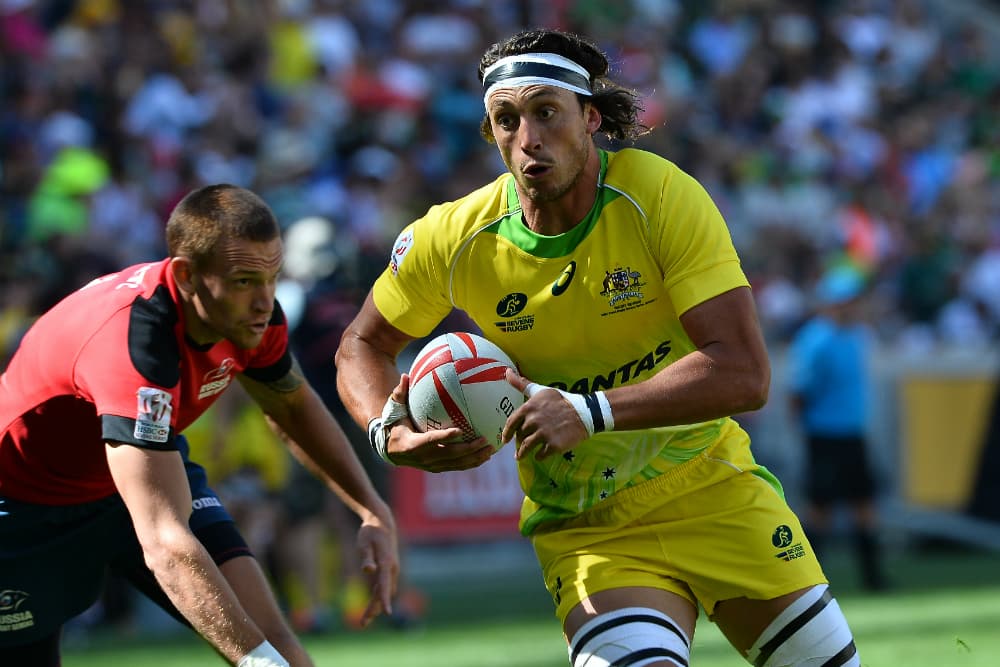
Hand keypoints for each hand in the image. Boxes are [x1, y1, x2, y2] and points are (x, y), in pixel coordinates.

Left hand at [355, 508, 399, 626]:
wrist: (382, 521)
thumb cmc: (371, 532)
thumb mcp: (364, 543)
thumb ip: (366, 557)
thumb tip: (368, 570)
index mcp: (386, 563)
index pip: (385, 585)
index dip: (384, 599)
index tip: (388, 614)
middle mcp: (392, 568)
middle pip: (384, 593)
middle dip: (375, 609)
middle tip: (362, 624)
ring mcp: (392, 569)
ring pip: (385, 591)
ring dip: (377, 605)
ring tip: (365, 620)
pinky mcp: (390, 568)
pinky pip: (385, 586)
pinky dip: (379, 596)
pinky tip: (372, 604)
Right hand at [384, 373, 494, 471]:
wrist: (390, 448)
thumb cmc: (394, 424)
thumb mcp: (394, 410)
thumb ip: (400, 394)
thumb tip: (404, 375)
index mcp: (412, 443)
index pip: (430, 440)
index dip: (444, 437)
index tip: (459, 430)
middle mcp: (423, 457)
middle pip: (449, 454)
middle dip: (468, 449)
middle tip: (485, 440)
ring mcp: (431, 465)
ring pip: (456, 464)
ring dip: (474, 458)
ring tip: (491, 449)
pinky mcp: (437, 468)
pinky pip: (456, 466)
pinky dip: (471, 463)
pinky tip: (485, 457)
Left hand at [502, 368, 590, 460]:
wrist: (585, 412)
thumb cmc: (561, 400)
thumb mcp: (540, 391)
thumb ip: (522, 384)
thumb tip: (506, 372)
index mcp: (528, 408)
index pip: (511, 423)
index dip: (507, 433)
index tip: (505, 440)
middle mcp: (533, 421)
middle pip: (519, 436)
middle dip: (519, 441)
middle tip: (520, 445)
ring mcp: (543, 434)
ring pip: (526, 448)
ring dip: (522, 454)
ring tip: (521, 456)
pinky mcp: (554, 446)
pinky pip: (540, 455)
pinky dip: (538, 457)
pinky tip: (539, 455)